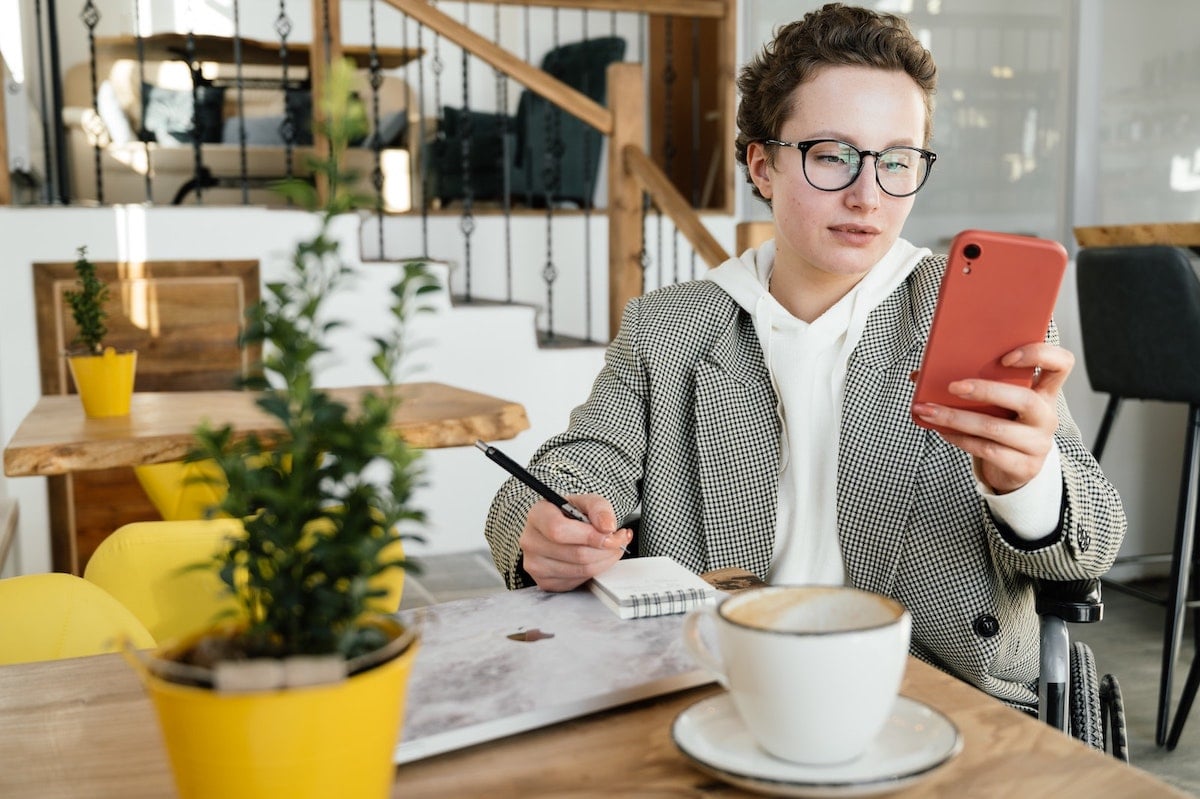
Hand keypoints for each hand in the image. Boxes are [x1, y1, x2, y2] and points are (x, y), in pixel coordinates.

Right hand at [519, 493, 632, 591]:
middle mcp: (530, 540)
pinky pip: (577, 581)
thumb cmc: (572, 514)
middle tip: (618, 540)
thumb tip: (607, 527)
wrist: (562, 529)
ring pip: (580, 570)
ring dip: (604, 561)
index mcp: (537, 514)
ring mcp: (535, 564)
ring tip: (611, 548)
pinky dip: (594, 571)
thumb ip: (599, 508)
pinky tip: (596, 559)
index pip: (559, 529)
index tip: (610, 533)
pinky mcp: (544, 582)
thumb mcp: (587, 502)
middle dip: (605, 549)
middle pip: (575, 553)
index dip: (589, 535)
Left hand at [911, 343, 1073, 493]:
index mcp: (1044, 391)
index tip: (1006, 357)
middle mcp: (1047, 416)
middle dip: (986, 391)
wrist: (1013, 468)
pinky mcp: (1024, 466)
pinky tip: (940, 430)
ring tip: (927, 410)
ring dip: (956, 418)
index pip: (1061, 363)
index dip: (1039, 355)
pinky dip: (959, 438)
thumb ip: (972, 380)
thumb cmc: (1000, 423)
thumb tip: (919, 375)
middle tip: (953, 386)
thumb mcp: (995, 402)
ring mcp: (1038, 443)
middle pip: (1025, 399)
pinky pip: (987, 450)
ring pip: (996, 429)